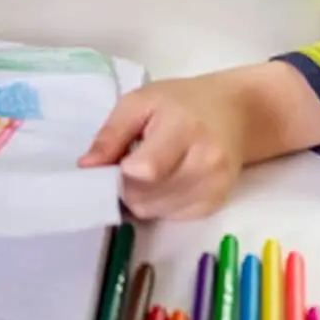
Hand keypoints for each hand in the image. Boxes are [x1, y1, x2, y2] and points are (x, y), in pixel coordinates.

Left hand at [80, 75, 247, 219]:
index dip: (121, 170)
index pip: (146, 170)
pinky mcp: (217, 204)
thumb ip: (111, 134)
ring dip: (141, 197)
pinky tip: (163, 180)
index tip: (114, 159)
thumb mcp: (139, 102)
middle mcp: (206, 163)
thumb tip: (85, 167)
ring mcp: (215, 187)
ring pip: (157, 211)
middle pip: (148, 196)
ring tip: (146, 170)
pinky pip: (174, 217)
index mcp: (184, 129)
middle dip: (126, 185)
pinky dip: (159, 204)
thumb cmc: (180, 102)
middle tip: (127, 163)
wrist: (234, 113)